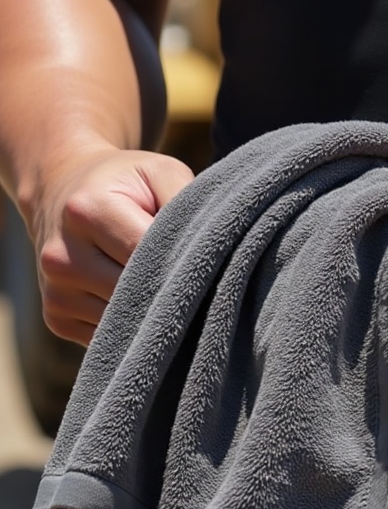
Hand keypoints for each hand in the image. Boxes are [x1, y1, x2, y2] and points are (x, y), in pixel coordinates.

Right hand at [34, 148, 193, 344]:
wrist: (61, 192)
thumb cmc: (125, 182)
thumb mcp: (160, 171)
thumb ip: (186, 199)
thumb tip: (211, 244)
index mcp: (86, 210)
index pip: (146, 253)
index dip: (182, 259)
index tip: (208, 258)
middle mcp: (61, 255)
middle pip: (135, 293)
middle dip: (170, 288)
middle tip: (199, 277)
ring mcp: (55, 291)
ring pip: (123, 321)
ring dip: (151, 312)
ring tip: (167, 284)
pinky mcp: (55, 316)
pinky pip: (107, 336)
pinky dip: (130, 325)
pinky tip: (139, 298)